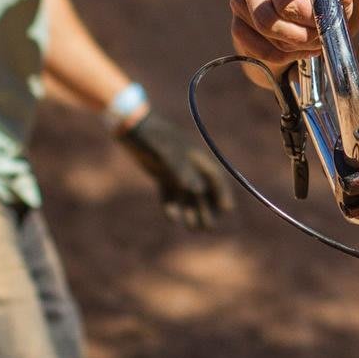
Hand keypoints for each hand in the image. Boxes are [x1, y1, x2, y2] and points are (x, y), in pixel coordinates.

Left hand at [119, 112, 229, 230]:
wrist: (131, 128)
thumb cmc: (153, 137)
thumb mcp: (167, 153)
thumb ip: (182, 171)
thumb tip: (198, 191)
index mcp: (196, 157)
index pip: (214, 178)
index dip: (222, 193)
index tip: (226, 209)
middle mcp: (189, 166)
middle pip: (204, 191)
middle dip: (208, 209)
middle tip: (209, 227)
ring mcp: (175, 172)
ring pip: (187, 196)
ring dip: (192, 212)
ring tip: (194, 229)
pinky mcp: (161, 176)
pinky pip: (170, 195)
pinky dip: (171, 206)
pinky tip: (172, 218)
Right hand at [230, 0, 356, 72]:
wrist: (297, 9)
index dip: (306, 14)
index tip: (324, 20)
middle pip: (268, 17)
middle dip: (300, 34)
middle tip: (320, 37)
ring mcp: (238, 1)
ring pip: (265, 34)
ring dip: (295, 45)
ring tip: (315, 42)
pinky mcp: (236, 25)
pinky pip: (259, 50)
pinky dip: (283, 55)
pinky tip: (299, 50)